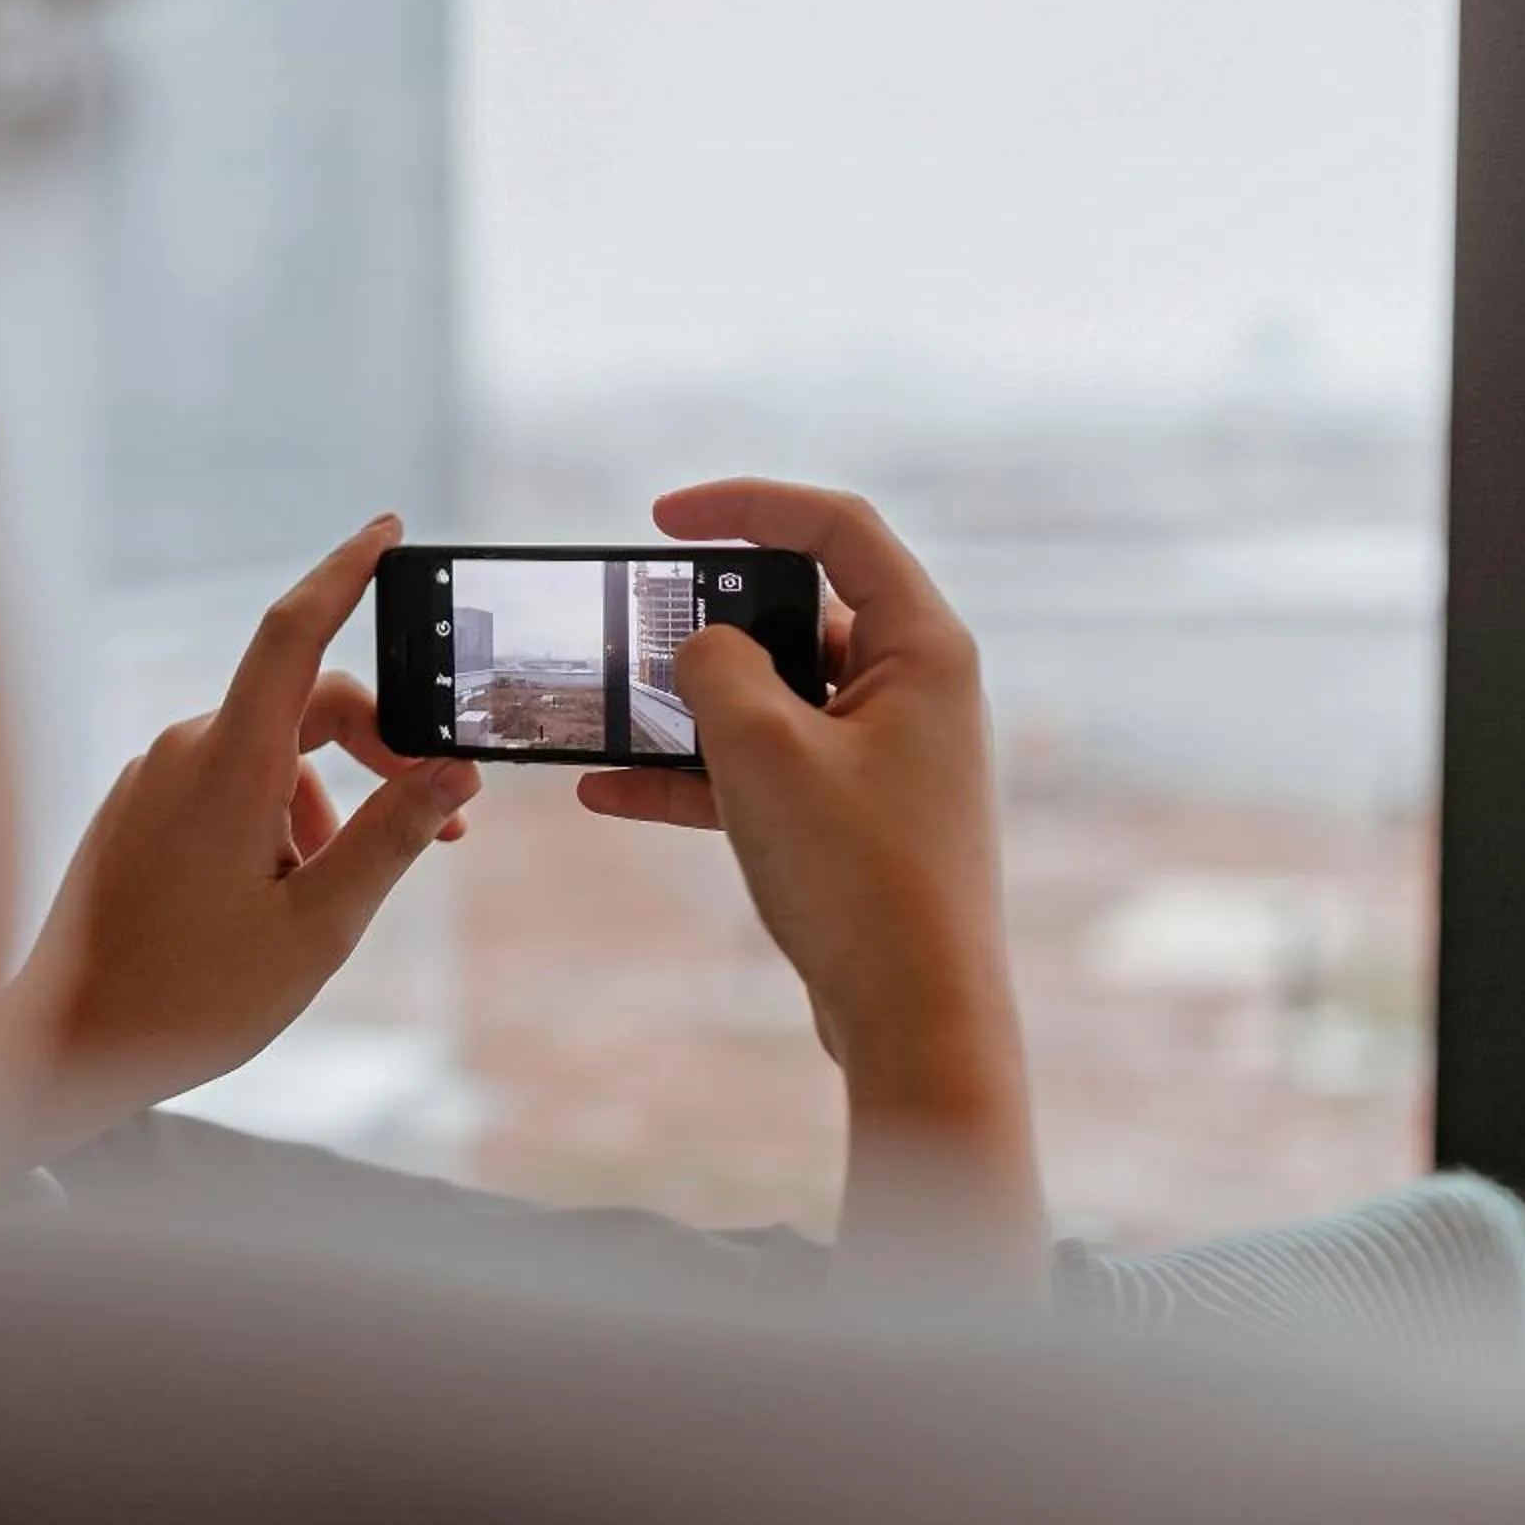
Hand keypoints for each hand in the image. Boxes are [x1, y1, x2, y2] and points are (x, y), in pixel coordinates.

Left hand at [13, 515, 480, 1152]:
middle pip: (302, 708)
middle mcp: (181, 752)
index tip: (388, 529)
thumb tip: (454, 772)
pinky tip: (271, 904)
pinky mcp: (134, 811)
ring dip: (320, 809)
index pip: (293, 634)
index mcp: (227, 767)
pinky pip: (224, 786)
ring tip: (323, 906)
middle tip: (438, 825)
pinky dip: (272, 822)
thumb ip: (391, 839)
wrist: (60, 1049)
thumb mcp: (318, 928)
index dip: (344, 571)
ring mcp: (150, 779)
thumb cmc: (188, 998)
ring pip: (267, 758)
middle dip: (375, 754)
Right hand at [578, 479, 1040, 1289]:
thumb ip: (715, 667)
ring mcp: (884, 755)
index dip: (746, 505)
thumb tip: (701, 647)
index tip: (662, 518)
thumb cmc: (861, 877)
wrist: (918, 1018)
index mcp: (922, 647)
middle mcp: (915, 689)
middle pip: (797, 612)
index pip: (836, 528)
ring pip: (771, 696)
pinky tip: (609, 790)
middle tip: (627, 629)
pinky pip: (764, 767)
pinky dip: (695, 773)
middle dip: (702, 621)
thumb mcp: (762, 749)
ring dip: (686, 705)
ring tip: (602, 711)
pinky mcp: (853, 815)